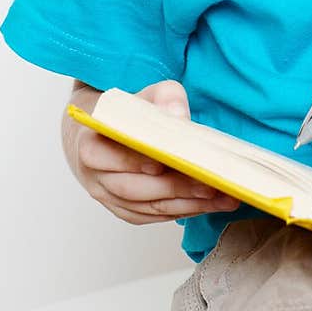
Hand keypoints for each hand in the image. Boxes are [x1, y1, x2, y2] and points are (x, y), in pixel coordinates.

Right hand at [65, 79, 240, 223]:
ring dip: (187, 205)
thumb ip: (164, 98)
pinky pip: (154, 216)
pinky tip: (211, 203)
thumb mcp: (145, 94)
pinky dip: (184, 211)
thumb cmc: (126, 113)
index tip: (165, 161)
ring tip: (222, 197)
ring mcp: (109, 198)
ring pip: (147, 207)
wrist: (106, 133)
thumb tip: (180, 117)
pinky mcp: (126, 211)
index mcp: (90, 144)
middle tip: (209, 184)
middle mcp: (95, 177)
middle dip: (174, 188)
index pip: (107, 157)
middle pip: (132, 188)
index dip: (134, 161)